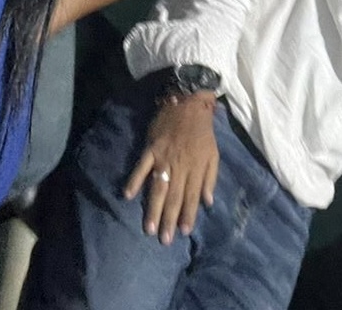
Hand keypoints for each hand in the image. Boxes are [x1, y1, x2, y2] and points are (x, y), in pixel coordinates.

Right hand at [123, 92, 218, 243]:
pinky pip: (141, 166)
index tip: (184, 232)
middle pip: (175, 196)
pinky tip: (127, 195)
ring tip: (148, 227)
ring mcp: (164, 157)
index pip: (192, 196)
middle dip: (169, 219)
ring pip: (158, 186)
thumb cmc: (202, 130)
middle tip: (164, 240)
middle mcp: (180, 165)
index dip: (189, 214)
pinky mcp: (152, 148)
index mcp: (197, 167)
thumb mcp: (214, 153)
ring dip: (153, 208)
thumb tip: (208, 202)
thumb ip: (210, 178)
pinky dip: (134, 179)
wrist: (189, 101)